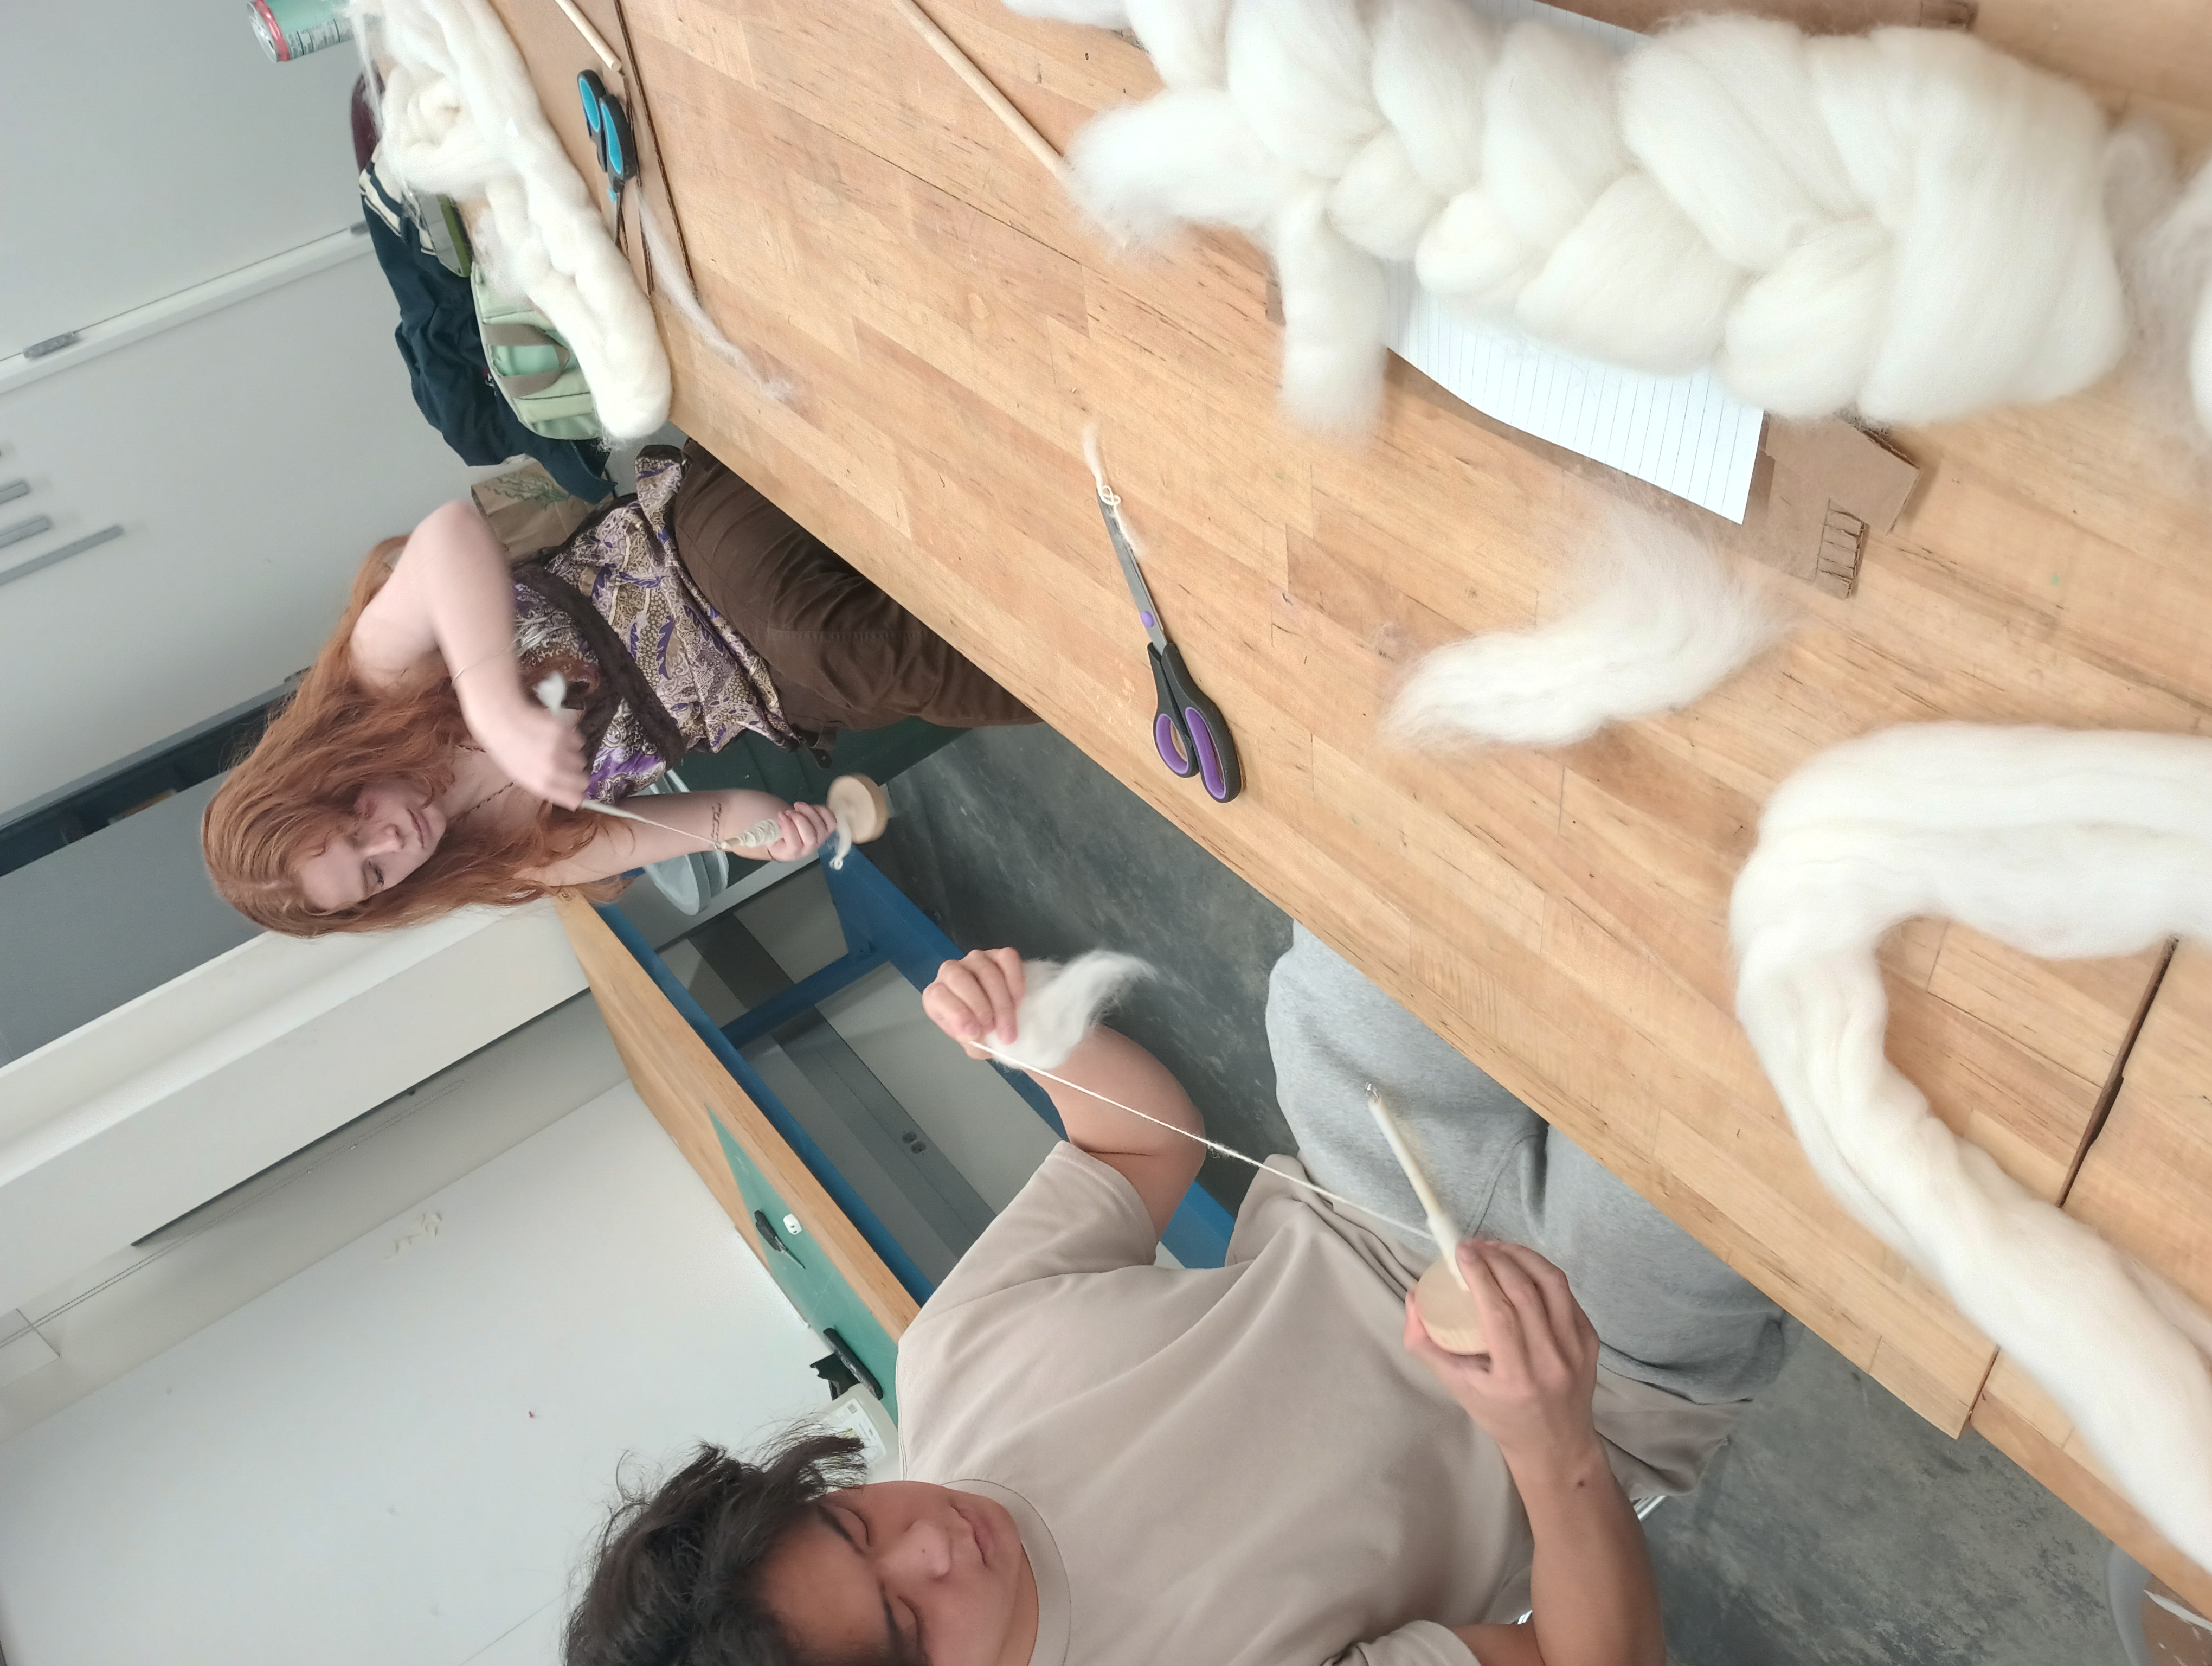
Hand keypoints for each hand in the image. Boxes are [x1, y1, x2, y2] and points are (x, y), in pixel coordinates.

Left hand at [466, 694, 588, 808]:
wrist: (501, 721)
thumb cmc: (507, 751)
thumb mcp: (521, 777)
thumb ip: (547, 786)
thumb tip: (570, 795)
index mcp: (540, 784)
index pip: (575, 798)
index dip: (577, 794)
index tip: (576, 790)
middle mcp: (552, 770)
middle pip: (583, 781)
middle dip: (577, 776)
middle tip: (568, 769)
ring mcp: (560, 751)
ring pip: (581, 760)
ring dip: (572, 757)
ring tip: (557, 750)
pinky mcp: (565, 733)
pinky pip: (578, 742)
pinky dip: (571, 741)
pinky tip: (556, 737)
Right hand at [765, 801, 835, 859]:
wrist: (787, 835)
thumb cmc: (775, 833)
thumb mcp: (766, 833)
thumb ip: (768, 829)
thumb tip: (777, 818)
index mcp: (790, 853)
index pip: (795, 845)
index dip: (789, 828)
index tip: (780, 815)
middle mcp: (807, 849)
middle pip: (811, 838)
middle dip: (800, 820)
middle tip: (789, 811)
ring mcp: (818, 840)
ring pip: (822, 828)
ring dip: (809, 813)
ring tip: (797, 806)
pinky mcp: (826, 830)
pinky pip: (831, 822)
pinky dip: (823, 811)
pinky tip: (810, 807)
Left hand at [922, 949, 1025, 1059]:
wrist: (1001, 1022)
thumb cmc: (981, 1031)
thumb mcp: (972, 1043)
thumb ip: (971, 1041)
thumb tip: (972, 1032)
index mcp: (936, 995)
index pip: (938, 996)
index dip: (956, 1014)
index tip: (974, 1033)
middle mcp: (950, 972)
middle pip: (960, 979)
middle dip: (980, 1006)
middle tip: (995, 1029)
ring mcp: (975, 959)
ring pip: (986, 970)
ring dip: (1001, 1001)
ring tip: (1008, 1024)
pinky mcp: (999, 954)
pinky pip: (1007, 959)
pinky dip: (1015, 981)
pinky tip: (1017, 1001)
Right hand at [1403, 1240, 1601, 1470]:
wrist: (1555, 1444)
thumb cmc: (1500, 1415)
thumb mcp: (1457, 1387)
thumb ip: (1426, 1344)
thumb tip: (1413, 1296)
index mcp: (1516, 1378)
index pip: (1499, 1312)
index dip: (1480, 1274)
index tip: (1460, 1251)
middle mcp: (1551, 1362)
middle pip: (1525, 1291)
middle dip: (1497, 1257)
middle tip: (1475, 1246)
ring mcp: (1577, 1350)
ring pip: (1553, 1284)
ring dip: (1523, 1256)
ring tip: (1499, 1248)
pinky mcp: (1591, 1341)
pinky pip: (1567, 1295)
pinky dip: (1542, 1273)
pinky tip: (1523, 1267)